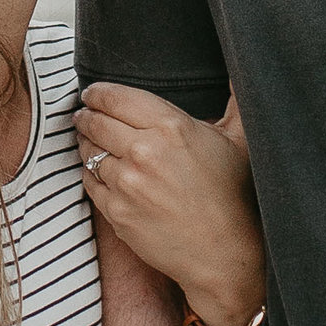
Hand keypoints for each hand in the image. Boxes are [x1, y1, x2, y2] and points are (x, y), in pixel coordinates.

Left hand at [78, 85, 265, 325]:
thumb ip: (236, 101)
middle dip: (86, 115)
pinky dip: (90, 174)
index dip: (98, 93)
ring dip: (85, 143)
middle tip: (85, 115)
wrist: (223, 254)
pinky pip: (89, 183)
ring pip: (88, 152)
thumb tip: (240, 72)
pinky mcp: (116, 211)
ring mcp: (127, 183)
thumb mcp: (240, 141)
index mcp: (172, 126)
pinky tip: (98, 171)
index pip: (116, 97)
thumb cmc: (233, 196)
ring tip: (89, 140)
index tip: (92, 93)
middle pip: (96, 121)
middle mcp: (145, 151)